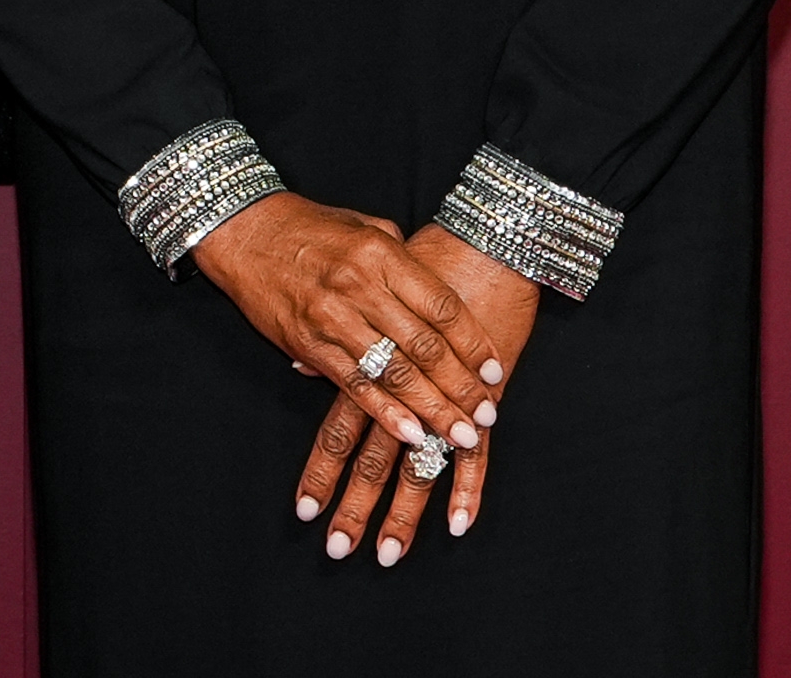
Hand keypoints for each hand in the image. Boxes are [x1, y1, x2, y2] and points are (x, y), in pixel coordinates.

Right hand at [187, 193, 508, 459]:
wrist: (243, 231)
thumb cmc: (308, 226)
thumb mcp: (363, 225)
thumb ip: (402, 260)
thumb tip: (436, 297)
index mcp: (381, 253)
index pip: (442, 306)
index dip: (473, 343)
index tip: (496, 372)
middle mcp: (360, 286)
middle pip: (424, 345)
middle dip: (461, 386)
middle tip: (488, 415)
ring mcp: (332, 318)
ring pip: (394, 372)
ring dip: (432, 409)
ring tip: (461, 437)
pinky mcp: (307, 344)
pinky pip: (354, 385)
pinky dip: (386, 413)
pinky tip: (411, 435)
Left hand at [293, 225, 540, 563]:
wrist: (489, 237)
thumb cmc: (423, 255)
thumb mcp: (363, 293)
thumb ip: (337, 331)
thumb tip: (301, 368)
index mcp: (366, 355)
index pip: (335, 427)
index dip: (321, 471)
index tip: (306, 512)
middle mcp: (401, 381)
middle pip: (372, 454)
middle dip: (355, 504)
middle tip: (340, 550)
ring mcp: (445, 391)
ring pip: (418, 460)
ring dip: (404, 512)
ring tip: (390, 553)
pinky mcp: (483, 393)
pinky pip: (476, 452)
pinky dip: (466, 489)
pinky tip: (459, 524)